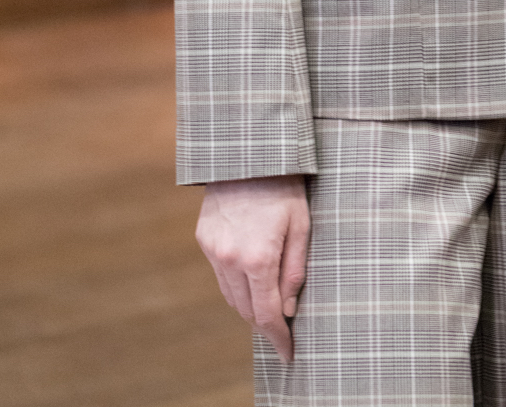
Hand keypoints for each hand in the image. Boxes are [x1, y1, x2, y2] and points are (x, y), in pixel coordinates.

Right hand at [195, 174, 309, 361]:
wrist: (248, 153)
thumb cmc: (283, 186)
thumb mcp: (301, 225)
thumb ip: (295, 270)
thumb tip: (289, 307)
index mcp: (258, 258)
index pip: (267, 314)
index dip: (278, 337)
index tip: (288, 353)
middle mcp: (230, 259)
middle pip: (246, 310)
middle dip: (265, 323)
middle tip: (283, 329)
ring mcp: (213, 249)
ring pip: (230, 295)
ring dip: (249, 305)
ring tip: (269, 304)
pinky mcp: (204, 238)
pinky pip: (220, 274)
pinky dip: (235, 283)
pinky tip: (250, 277)